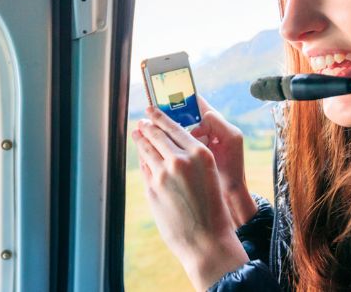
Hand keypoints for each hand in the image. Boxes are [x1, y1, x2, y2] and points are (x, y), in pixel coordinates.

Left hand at [132, 106, 249, 289]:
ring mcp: (163, 174)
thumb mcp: (209, 175)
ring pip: (147, 150)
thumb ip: (192, 159)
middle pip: (157, 136)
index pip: (175, 128)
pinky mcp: (152, 189)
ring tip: (137, 133)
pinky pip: (145, 168)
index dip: (160, 116)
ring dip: (141, 140)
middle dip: (148, 126)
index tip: (152, 109)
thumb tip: (173, 146)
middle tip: (142, 120)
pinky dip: (143, 159)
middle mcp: (180, 160)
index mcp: (200, 154)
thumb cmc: (213, 209)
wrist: (207, 239)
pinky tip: (141, 156)